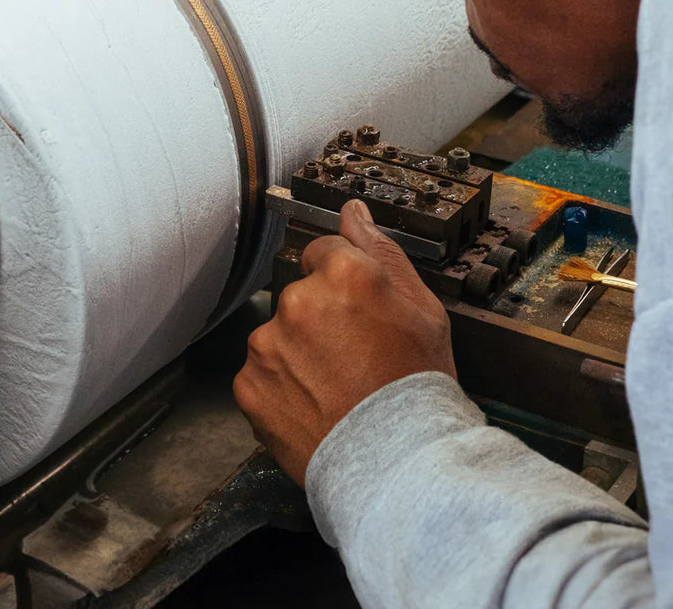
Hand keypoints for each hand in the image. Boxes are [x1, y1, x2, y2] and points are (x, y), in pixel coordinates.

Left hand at [233, 198, 456, 484]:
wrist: (396, 460)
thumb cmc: (417, 384)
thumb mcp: (422, 308)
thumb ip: (381, 250)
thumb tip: (354, 211)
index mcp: (344, 274)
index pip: (324, 252)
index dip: (344, 283)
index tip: (358, 312)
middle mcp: (299, 301)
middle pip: (301, 295)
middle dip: (321, 318)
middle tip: (354, 356)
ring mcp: (269, 344)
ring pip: (279, 335)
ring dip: (298, 353)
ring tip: (336, 386)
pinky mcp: (250, 384)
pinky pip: (261, 375)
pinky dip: (281, 387)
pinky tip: (314, 404)